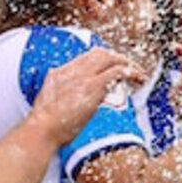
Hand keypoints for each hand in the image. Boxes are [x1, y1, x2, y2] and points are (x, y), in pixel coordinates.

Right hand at [27, 48, 142, 146]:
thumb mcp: (49, 100)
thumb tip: (71, 97)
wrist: (42, 129)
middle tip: (130, 67)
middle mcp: (72, 70)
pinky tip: (137, 78)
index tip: (113, 66)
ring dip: (127, 64)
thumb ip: (61, 92)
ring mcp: (83, 77)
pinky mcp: (92, 87)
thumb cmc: (45, 123)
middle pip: (99, 53)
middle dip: (118, 58)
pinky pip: (116, 72)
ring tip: (138, 73)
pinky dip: (129, 72)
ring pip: (110, 58)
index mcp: (60, 72)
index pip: (86, 57)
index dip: (103, 59)